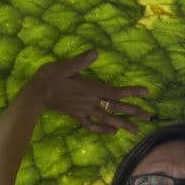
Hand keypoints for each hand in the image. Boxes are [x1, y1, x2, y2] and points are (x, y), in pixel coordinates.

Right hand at [19, 50, 147, 134]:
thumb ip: (82, 61)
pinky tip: (112, 132)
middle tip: (148, 118)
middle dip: (133, 113)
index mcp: (91, 88)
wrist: (36, 94)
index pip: (116, 92)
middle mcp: (91, 101)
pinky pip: (92, 125)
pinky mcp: (77, 116)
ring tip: (135, 131)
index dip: (132, 92)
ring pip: (107, 120)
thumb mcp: (66, 66)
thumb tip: (95, 52)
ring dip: (123, 124)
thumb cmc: (50, 77)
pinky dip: (104, 130)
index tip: (146, 93)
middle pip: (116, 109)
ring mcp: (85, 110)